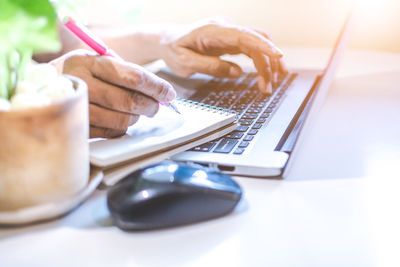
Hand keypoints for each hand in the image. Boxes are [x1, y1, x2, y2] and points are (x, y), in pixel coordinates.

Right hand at [59, 50, 175, 137]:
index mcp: (91, 62)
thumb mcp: (100, 61)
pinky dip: (122, 128)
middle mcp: (83, 83)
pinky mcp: (78, 127)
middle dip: (151, 106)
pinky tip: (120, 119)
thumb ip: (129, 72)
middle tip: (156, 107)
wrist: (43, 88)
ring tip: (135, 112)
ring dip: (136, 118)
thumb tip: (162, 92)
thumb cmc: (83, 73)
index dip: (157, 87)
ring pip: (122, 121)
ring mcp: (79, 108)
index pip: (134, 76)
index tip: (169, 93)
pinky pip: (111, 133)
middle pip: (130, 101)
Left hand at [158, 18, 287, 93]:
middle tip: (268, 87)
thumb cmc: (173, 50)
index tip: (278, 55)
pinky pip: (251, 47)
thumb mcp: (185, 63)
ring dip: (267, 64)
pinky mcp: (231, 39)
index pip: (244, 35)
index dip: (263, 45)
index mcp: (212, 30)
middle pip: (256, 41)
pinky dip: (260, 61)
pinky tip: (265, 74)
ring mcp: (229, 32)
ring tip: (269, 85)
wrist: (167, 40)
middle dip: (267, 63)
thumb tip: (237, 72)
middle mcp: (225, 27)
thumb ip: (210, 67)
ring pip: (257, 44)